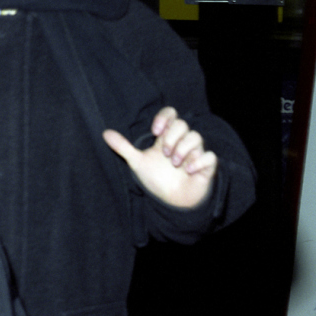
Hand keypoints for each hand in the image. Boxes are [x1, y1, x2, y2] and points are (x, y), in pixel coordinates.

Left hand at [103, 106, 217, 207]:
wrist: (171, 201)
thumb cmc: (156, 179)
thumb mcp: (137, 162)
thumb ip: (123, 147)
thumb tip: (105, 133)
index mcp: (167, 137)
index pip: (171, 114)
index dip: (165, 117)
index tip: (155, 131)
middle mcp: (182, 142)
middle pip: (183, 124)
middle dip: (172, 138)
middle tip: (165, 154)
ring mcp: (195, 153)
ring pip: (196, 137)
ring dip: (183, 150)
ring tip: (175, 165)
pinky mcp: (206, 166)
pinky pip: (210, 157)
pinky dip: (199, 162)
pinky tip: (188, 170)